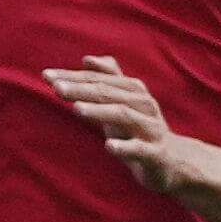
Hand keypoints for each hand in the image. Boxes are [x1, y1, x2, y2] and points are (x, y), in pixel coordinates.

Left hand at [44, 58, 217, 206]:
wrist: (173, 162)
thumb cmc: (140, 130)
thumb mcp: (124, 103)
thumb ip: (109, 79)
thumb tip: (88, 58)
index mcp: (133, 91)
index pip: (99, 80)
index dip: (73, 77)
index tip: (46, 76)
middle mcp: (143, 105)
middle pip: (110, 93)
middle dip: (82, 90)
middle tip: (56, 88)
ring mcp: (151, 130)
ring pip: (125, 116)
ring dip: (101, 111)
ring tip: (77, 109)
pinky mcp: (156, 155)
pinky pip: (141, 150)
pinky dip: (125, 147)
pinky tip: (109, 146)